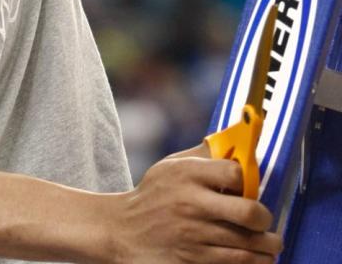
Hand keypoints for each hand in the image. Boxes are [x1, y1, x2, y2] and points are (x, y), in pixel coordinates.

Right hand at [107, 144, 282, 263]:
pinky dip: (255, 262)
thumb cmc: (154, 195)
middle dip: (265, 218)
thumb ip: (203, 156)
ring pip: (248, 244)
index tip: (252, 186)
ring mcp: (194, 235)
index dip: (249, 179)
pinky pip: (236, 263)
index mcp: (187, 174)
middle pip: (248, 212)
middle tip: (266, 220)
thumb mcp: (171, 166)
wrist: (125, 231)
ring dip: (268, 245)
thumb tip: (237, 144)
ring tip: (272, 243)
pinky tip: (259, 257)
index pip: (234, 173)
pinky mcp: (195, 260)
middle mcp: (192, 204)